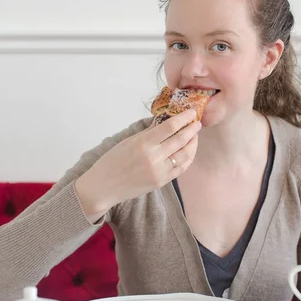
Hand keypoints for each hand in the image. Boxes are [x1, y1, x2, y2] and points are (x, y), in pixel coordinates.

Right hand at [76, 109, 200, 217]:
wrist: (103, 188)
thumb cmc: (111, 162)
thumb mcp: (127, 142)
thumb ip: (148, 133)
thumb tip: (164, 122)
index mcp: (143, 144)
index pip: (170, 127)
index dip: (184, 118)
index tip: (191, 112)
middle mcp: (154, 158)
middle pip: (181, 140)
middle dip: (192, 130)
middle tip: (197, 123)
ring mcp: (159, 172)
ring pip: (184, 155)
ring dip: (192, 144)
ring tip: (194, 136)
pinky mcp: (161, 182)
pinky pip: (180, 169)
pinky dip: (187, 159)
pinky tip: (189, 152)